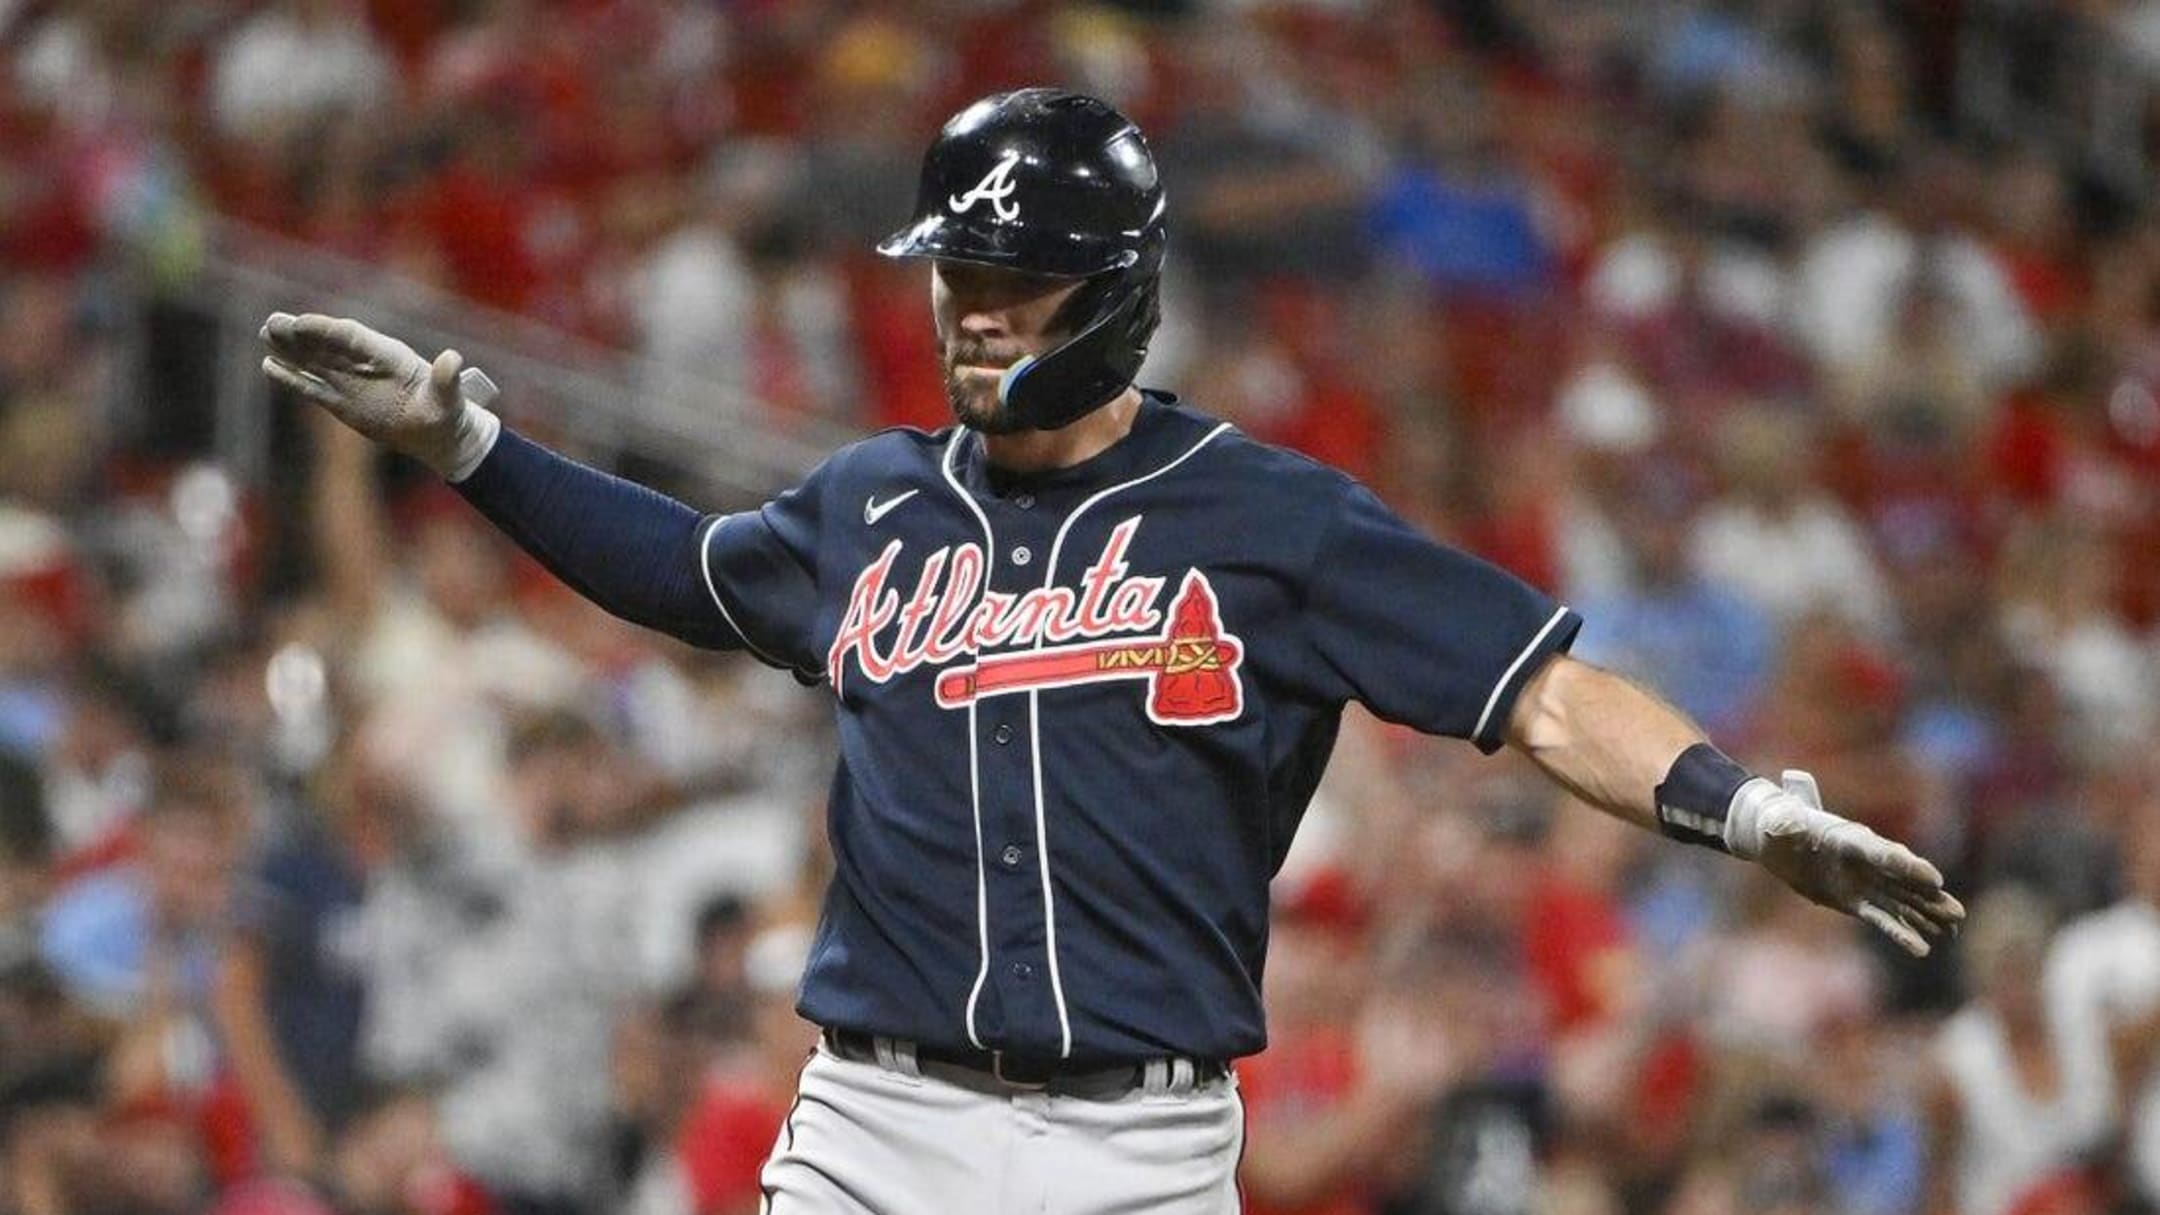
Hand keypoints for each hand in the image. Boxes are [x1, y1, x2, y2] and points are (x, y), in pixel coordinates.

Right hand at [260, 312, 498, 477]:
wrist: (440, 433)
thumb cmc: (447, 413)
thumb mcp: (449, 398)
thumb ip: (446, 380)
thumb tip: (453, 360)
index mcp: (389, 356)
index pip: (352, 337)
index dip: (328, 330)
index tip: (302, 323)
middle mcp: (365, 363)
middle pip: (328, 344)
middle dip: (302, 334)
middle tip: (273, 323)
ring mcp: (351, 381)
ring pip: (315, 361)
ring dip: (291, 350)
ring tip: (265, 334)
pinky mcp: (342, 401)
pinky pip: (312, 386)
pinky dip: (291, 377)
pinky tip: (269, 365)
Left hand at [1741, 770, 1964, 955]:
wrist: (1776, 840)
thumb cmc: (1778, 825)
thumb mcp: (1776, 822)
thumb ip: (1783, 823)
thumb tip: (1781, 825)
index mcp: (1851, 839)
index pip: (1883, 852)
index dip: (1907, 866)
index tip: (1934, 879)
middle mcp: (1865, 861)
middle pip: (1904, 880)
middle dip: (1929, 895)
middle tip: (1956, 911)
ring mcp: (1864, 882)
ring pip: (1901, 901)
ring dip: (1926, 915)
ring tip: (1953, 928)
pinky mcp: (1855, 901)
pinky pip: (1882, 919)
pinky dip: (1901, 933)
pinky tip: (1922, 949)